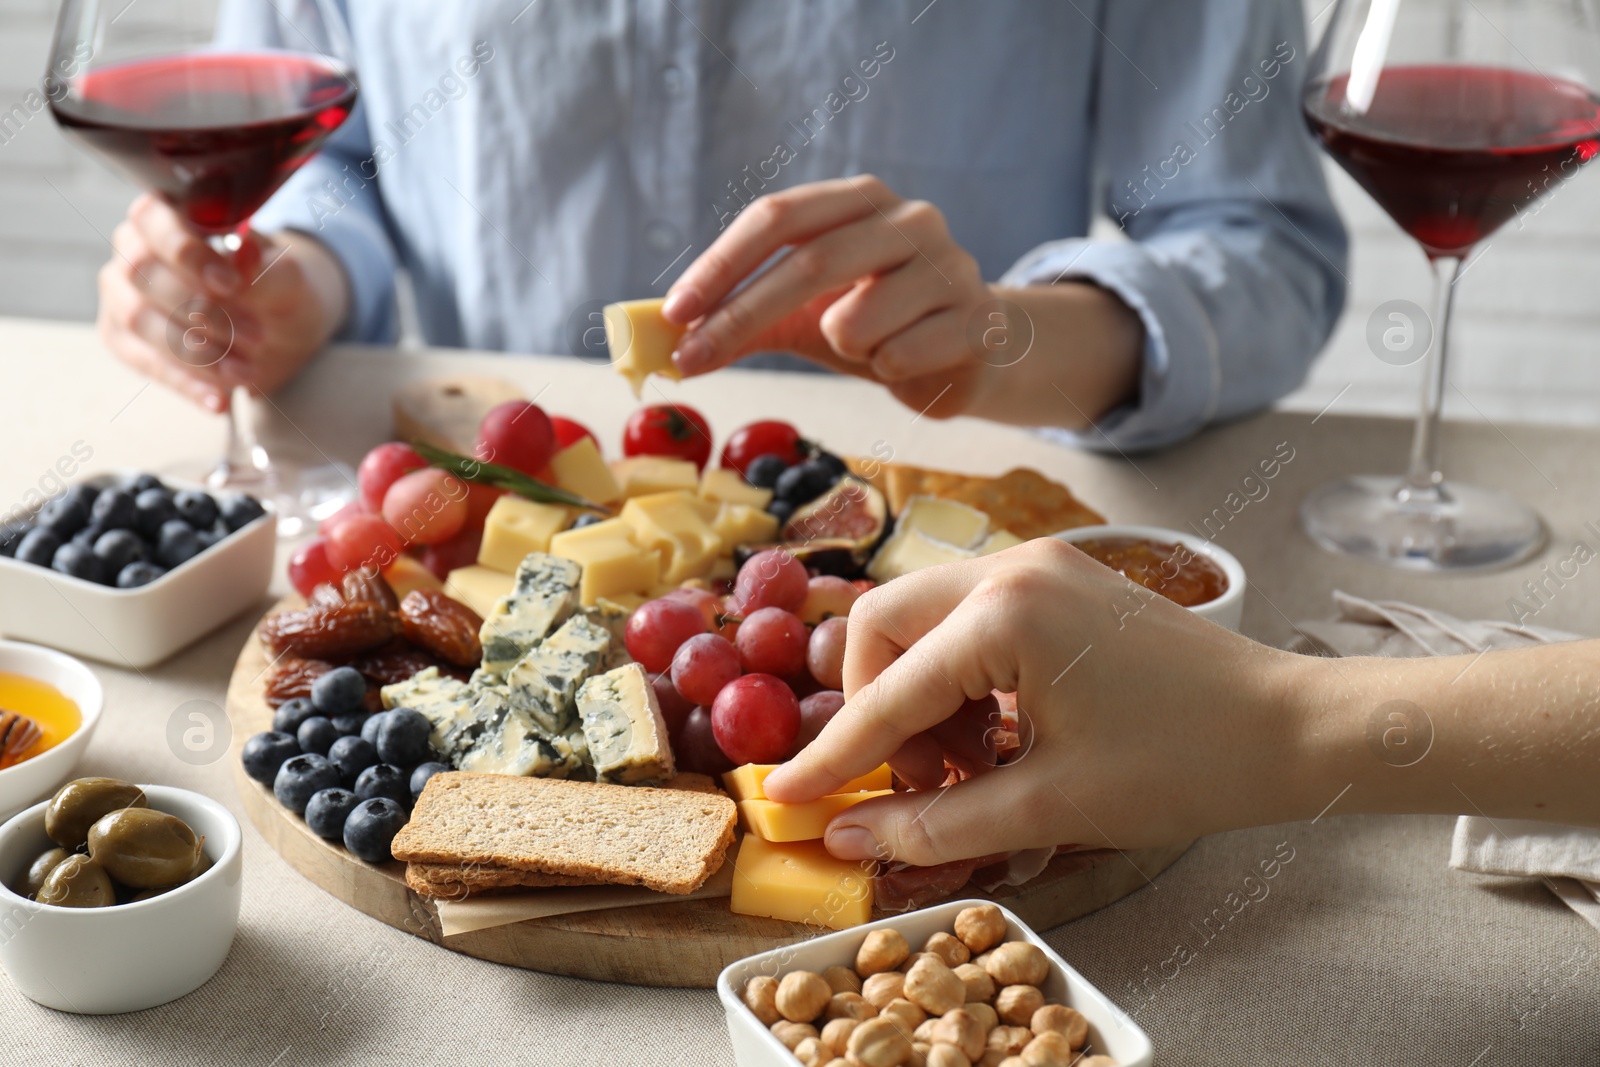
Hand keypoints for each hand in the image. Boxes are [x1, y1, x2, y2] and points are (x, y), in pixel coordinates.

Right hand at [97, 193, 349, 411]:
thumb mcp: (286, 277)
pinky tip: (218, 401)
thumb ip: (265, 267)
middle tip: (256, 336)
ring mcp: (122, 295)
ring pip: (140, 321)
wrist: (279, 325)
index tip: (230, 284)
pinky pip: (145, 363)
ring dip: (195, 352)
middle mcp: (133, 251)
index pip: (153, 219)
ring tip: (246, 372)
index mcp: (168, 215)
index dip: (187, 253)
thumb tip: (244, 253)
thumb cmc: (276, 287)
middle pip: (144, 276)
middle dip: (203, 312)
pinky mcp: (125, 339)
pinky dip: (185, 384)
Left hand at [661, 175, 1143, 426]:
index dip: (721, 264)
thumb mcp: (808, 315)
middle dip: (741, 318)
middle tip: (693, 358)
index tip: (675, 311)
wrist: (971, 352)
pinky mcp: (977, 320)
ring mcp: (949, 266)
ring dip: (841, 347)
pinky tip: (908, 362)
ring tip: (868, 348)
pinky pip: (897, 358)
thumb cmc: (879, 325)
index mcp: (859, 200)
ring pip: (855, 321)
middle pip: (808, 263)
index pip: (778, 217)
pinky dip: (885, 371)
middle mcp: (909, 219)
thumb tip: (675, 343)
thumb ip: (749, 321)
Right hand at [762, 538, 1306, 865]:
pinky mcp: (1063, 582)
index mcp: (1006, 612)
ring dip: (922, 695)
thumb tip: (846, 834)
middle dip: (879, 707)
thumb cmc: (1186, 764)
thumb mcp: (1050, 805)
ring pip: (925, 620)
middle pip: (884, 625)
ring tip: (967, 769)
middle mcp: (1012, 566)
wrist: (1294, 730)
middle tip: (918, 782)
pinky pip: (972, 621)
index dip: (835, 755)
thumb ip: (936, 821)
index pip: (887, 691)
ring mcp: (1041, 566)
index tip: (784, 794)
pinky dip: (962, 679)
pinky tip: (998, 738)